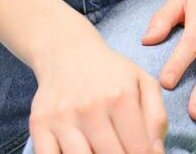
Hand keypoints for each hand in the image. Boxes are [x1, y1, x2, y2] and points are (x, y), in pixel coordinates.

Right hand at [30, 27, 167, 153]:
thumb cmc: (111, 72)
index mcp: (122, 98)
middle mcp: (91, 108)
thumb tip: (157, 151)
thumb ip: (156, 117)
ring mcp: (62, 118)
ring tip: (103, 152)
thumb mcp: (143, 82)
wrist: (67, 51)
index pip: (139, 148)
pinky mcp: (39, 124)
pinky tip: (82, 153)